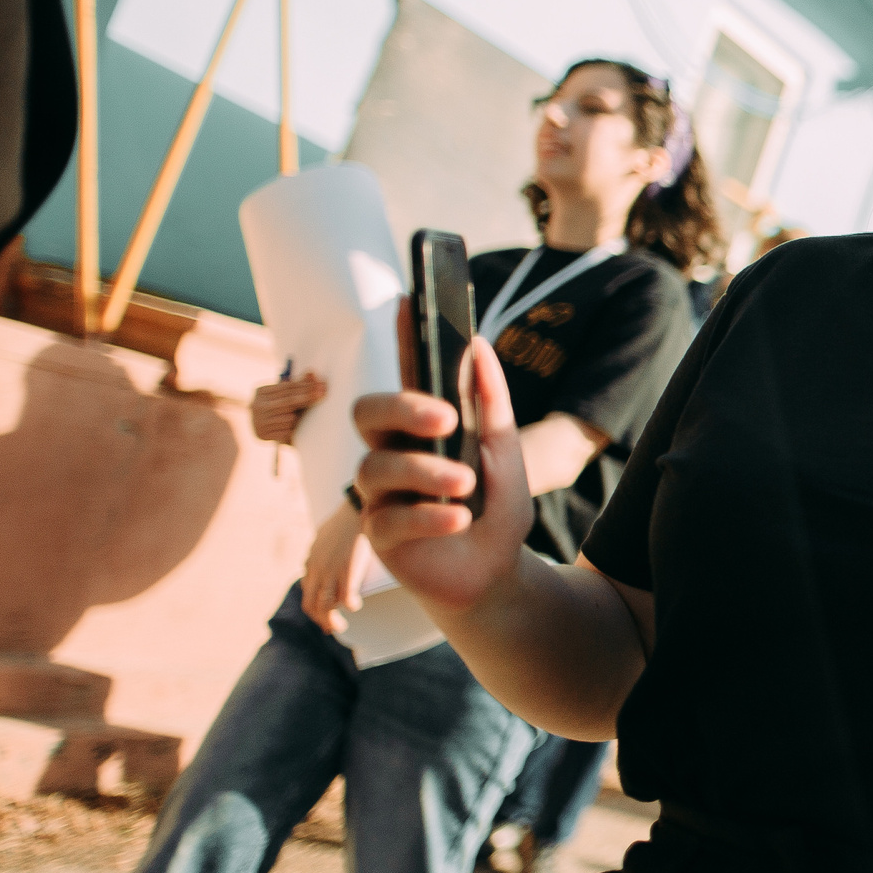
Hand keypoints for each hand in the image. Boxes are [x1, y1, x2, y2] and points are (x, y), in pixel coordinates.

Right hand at [252, 372, 326, 442]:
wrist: (269, 432)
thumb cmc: (282, 409)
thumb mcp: (288, 395)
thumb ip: (299, 384)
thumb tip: (311, 371)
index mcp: (260, 391)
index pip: (286, 387)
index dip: (305, 385)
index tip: (321, 384)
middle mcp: (256, 405)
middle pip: (288, 401)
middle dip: (308, 397)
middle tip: (323, 393)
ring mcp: (257, 421)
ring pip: (289, 418)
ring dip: (298, 418)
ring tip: (298, 419)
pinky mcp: (262, 435)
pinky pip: (286, 431)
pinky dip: (292, 430)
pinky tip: (292, 430)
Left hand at [300, 504, 370, 631]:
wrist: (358, 508)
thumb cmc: (345, 520)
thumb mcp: (324, 536)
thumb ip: (320, 550)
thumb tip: (320, 558)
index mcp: (311, 563)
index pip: (307, 593)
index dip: (314, 609)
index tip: (325, 617)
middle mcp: (316, 570)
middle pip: (312, 605)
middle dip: (320, 620)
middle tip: (332, 628)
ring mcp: (331, 572)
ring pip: (325, 607)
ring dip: (331, 621)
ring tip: (340, 627)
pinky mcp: (347, 572)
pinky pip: (345, 598)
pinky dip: (349, 606)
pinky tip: (355, 607)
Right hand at [353, 337, 533, 615]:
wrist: (497, 572)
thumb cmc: (496, 507)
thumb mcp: (505, 452)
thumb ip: (491, 402)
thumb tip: (479, 345)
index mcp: (422, 425)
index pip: (406, 372)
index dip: (403, 338)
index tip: (410, 301)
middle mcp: (393, 451)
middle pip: (367, 411)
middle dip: (402, 407)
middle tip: (447, 416)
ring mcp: (381, 492)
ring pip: (376, 466)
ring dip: (425, 471)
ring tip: (466, 483)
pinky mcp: (379, 534)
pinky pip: (388, 517)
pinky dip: (427, 516)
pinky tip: (459, 519)